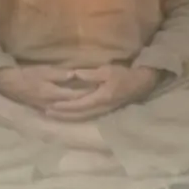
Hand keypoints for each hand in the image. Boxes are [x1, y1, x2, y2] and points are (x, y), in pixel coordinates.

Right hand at [0, 64, 96, 111]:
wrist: (9, 84)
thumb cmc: (27, 74)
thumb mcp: (44, 71)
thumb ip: (60, 74)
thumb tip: (75, 76)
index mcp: (54, 94)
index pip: (75, 96)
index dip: (88, 93)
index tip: (99, 89)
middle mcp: (52, 105)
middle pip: (74, 106)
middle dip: (87, 102)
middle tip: (100, 98)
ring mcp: (48, 109)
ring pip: (68, 112)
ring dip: (80, 108)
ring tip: (92, 105)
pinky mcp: (44, 109)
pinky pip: (61, 112)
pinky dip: (71, 111)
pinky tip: (77, 108)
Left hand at [41, 64, 161, 120]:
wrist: (141, 83)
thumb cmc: (124, 75)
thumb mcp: (107, 71)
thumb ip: (91, 74)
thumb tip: (74, 75)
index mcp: (100, 98)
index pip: (78, 105)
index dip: (64, 107)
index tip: (51, 106)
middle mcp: (100, 108)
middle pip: (78, 115)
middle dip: (62, 115)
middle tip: (47, 113)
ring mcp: (103, 111)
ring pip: (82, 117)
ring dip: (68, 117)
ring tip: (54, 115)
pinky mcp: (105, 110)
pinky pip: (87, 115)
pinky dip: (76, 115)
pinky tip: (69, 114)